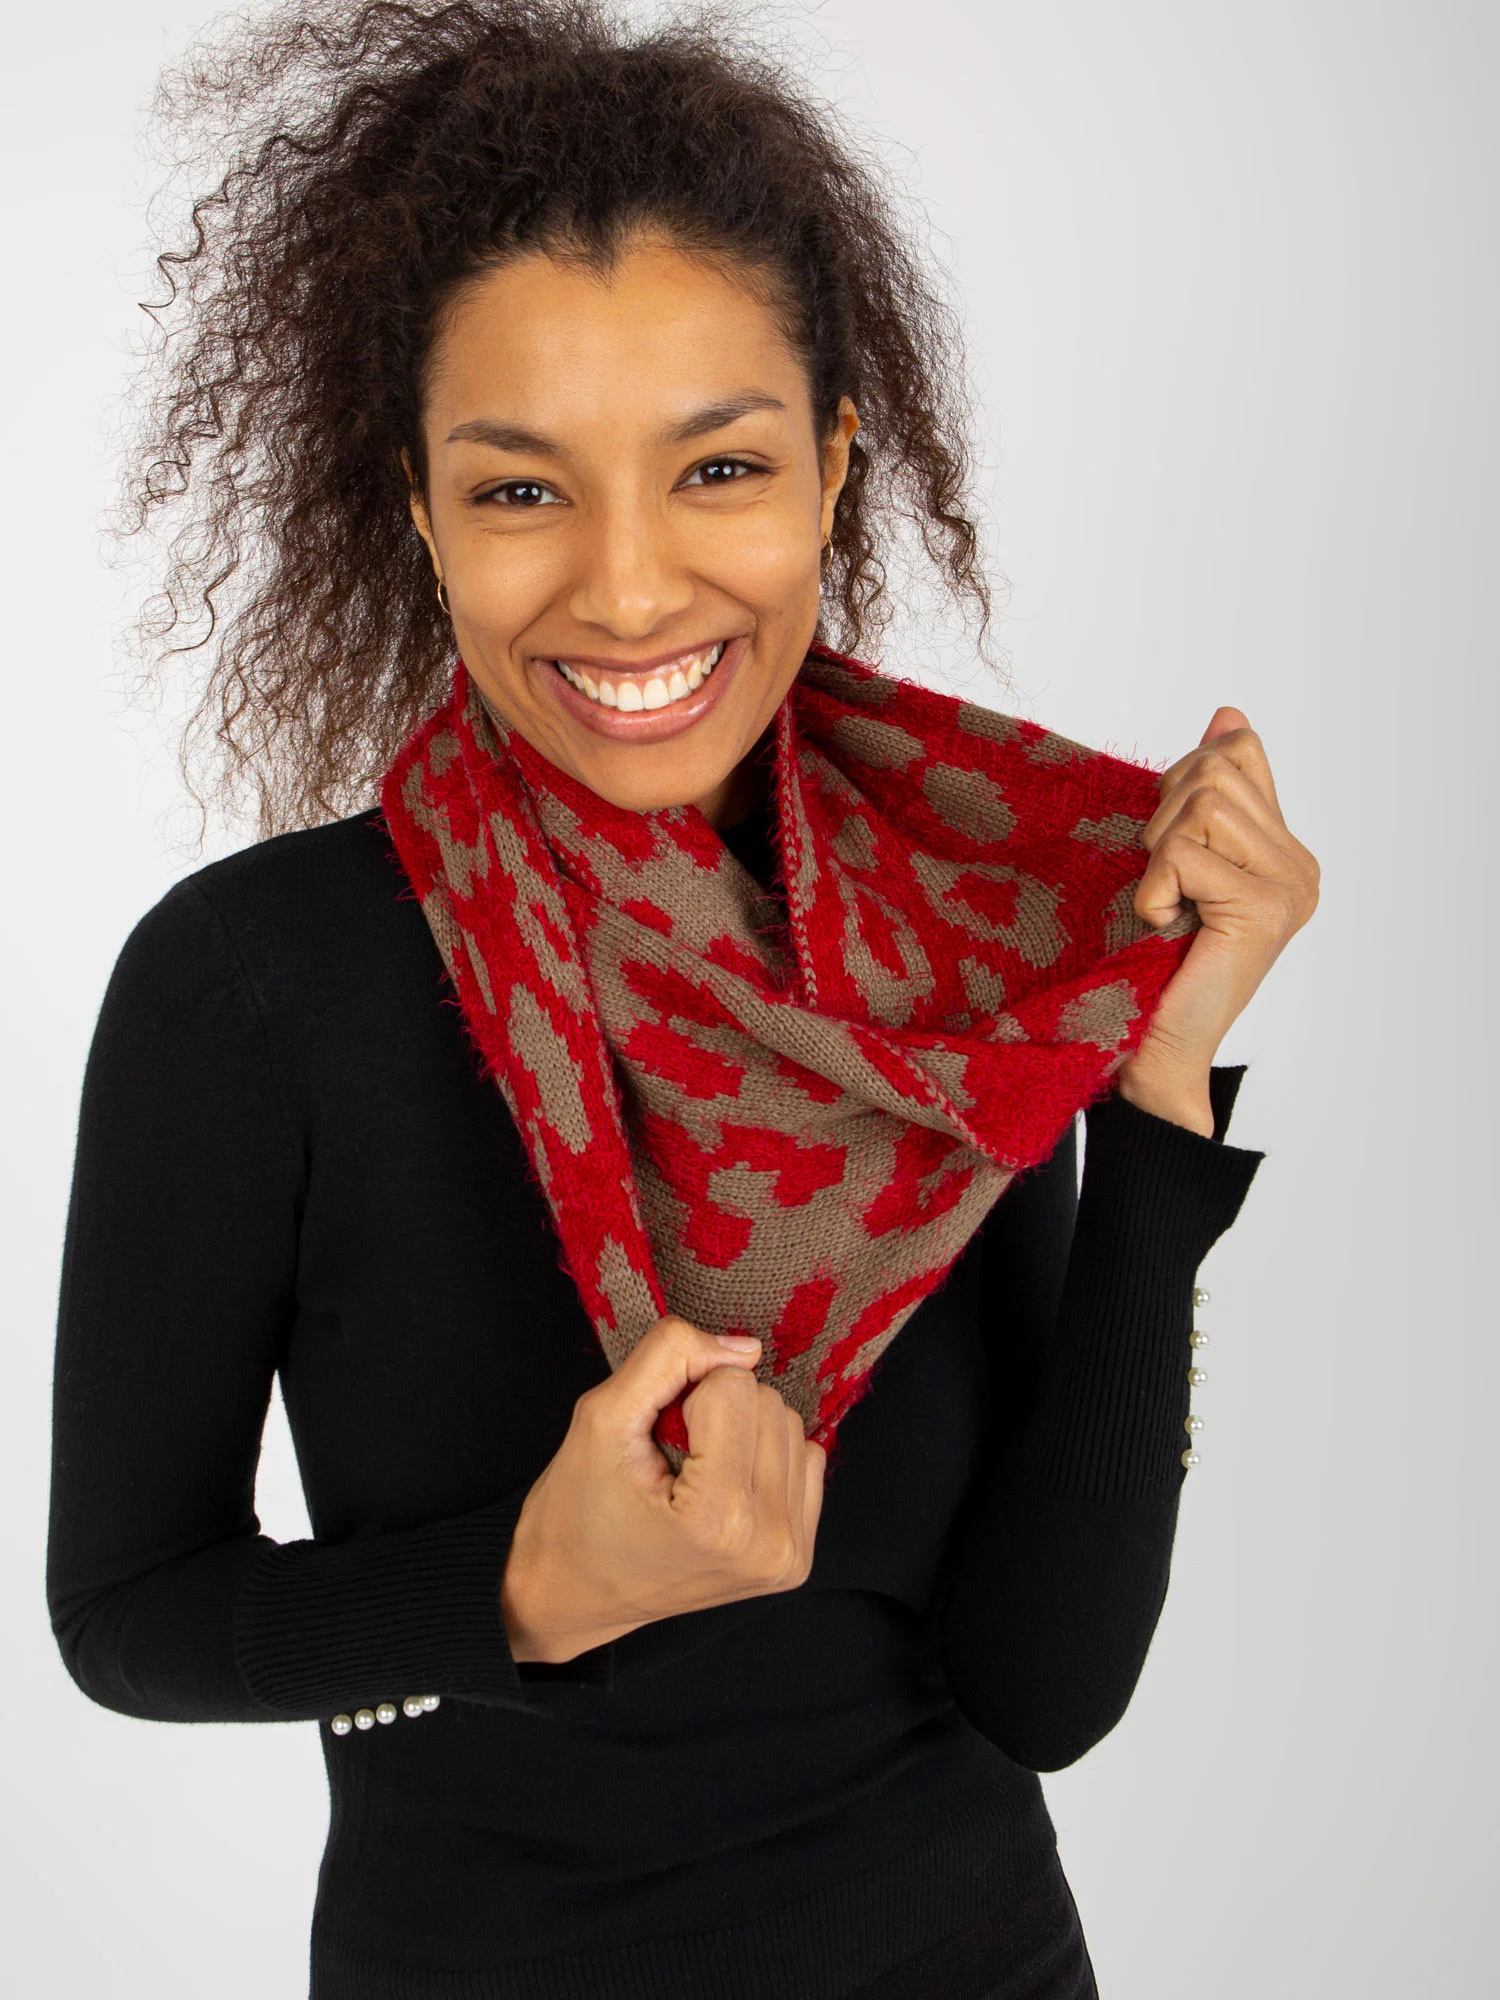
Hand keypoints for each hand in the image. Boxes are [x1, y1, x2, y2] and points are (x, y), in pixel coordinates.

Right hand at [499, 1315, 825, 1663]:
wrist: (572, 1592)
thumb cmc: (576, 1510)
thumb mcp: (601, 1416)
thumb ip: (668, 1357)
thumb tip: (746, 1347)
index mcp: (720, 1516)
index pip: (735, 1385)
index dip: (684, 1396)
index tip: (655, 1441)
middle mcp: (769, 1543)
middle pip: (769, 1403)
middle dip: (715, 1412)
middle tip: (670, 1460)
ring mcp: (787, 1556)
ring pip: (789, 1426)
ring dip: (740, 1433)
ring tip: (691, 1477)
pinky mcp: (797, 1559)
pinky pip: (805, 1460)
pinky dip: (761, 1459)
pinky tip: (722, 1489)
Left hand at [1117, 707, 1319, 1135]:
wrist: (1155, 1045)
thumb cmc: (1153, 956)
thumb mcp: (1176, 858)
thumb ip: (1208, 793)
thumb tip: (1229, 712)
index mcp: (1284, 848)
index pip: (1238, 750)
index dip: (1182, 782)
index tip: (1171, 844)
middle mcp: (1300, 865)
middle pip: (1215, 768)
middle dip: (1164, 819)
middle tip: (1166, 884)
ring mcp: (1290, 886)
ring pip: (1202, 803)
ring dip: (1159, 854)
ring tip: (1170, 906)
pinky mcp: (1266, 907)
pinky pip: (1184, 852)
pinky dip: (1154, 888)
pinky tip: (1167, 927)